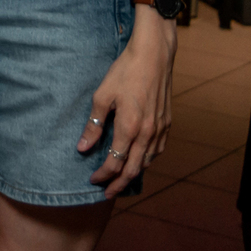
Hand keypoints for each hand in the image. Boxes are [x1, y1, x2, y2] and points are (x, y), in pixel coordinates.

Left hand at [80, 5, 175, 196]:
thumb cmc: (124, 73)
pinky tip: (139, 160)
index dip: (103, 175)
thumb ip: (94, 124)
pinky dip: (147, 160)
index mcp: (130, 128)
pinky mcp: (167, 123)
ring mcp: (160, 129)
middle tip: (107, 193)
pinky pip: (157, 150)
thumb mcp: (102, 96)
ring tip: (121, 180)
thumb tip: (83, 147)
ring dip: (134, 173)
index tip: (92, 180)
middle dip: (119, 183)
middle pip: (134, 169)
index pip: (115, 162)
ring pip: (148, 161)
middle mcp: (148, 133)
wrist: (153, 57)